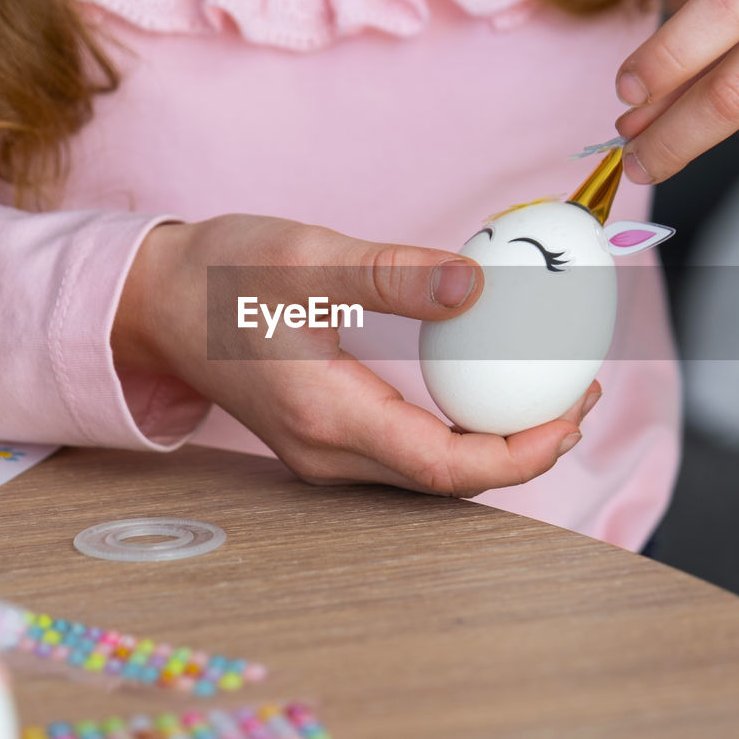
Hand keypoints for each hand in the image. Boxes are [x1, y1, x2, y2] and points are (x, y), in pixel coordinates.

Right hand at [113, 216, 596, 495]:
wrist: (159, 301)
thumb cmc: (223, 276)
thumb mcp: (305, 258)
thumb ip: (391, 274)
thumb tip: (478, 288)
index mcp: (328, 418)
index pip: (448, 468)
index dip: (524, 453)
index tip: (574, 410)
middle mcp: (328, 454)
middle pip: (449, 481)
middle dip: (526, 449)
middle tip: (579, 392)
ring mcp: (325, 453)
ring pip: (431, 472)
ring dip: (496, 444)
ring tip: (547, 393)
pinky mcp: (326, 437)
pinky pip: (409, 453)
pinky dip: (460, 433)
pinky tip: (486, 392)